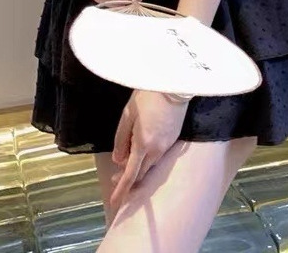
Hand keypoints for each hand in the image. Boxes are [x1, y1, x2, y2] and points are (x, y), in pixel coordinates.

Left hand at [109, 90, 188, 209]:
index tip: (114, 201)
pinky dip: (147, 158)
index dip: (122, 189)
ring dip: (138, 167)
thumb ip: (121, 140)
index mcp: (143, 144)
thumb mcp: (128, 115)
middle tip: (114, 178)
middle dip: (128, 178)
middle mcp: (157, 149)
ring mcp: (167, 145)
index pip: (131, 174)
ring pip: (150, 164)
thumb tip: (118, 160)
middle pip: (141, 172)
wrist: (173, 86)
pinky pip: (158, 155)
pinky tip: (141, 149)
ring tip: (126, 160)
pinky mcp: (173, 138)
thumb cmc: (147, 97)